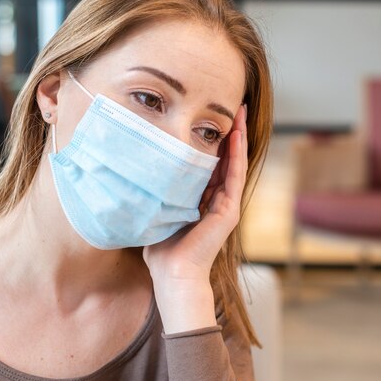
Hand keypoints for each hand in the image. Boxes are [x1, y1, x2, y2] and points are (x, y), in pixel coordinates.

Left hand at [143, 103, 247, 284]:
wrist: (173, 274)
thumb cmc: (162, 249)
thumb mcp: (160, 211)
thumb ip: (159, 193)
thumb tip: (139, 170)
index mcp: (203, 201)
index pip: (212, 164)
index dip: (215, 142)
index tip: (212, 118)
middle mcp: (218, 201)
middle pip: (227, 159)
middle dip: (230, 133)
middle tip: (234, 107)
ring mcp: (226, 206)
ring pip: (235, 163)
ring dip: (239, 137)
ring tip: (241, 113)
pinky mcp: (229, 211)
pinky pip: (234, 176)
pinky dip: (237, 155)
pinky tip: (237, 135)